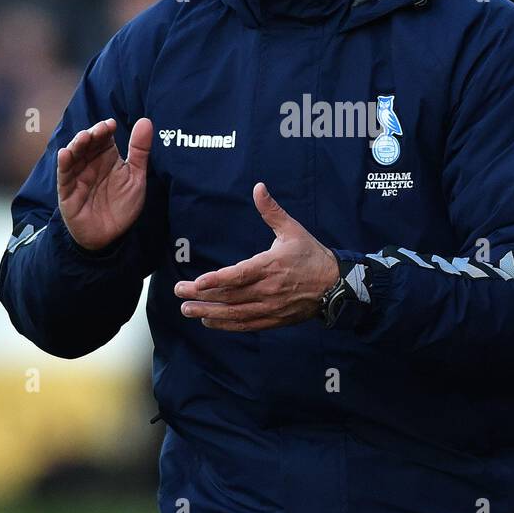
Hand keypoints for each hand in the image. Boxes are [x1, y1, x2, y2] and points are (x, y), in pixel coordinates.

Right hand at [57, 117, 152, 250]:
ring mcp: (77, 176)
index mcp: (106, 157)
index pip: (103, 137)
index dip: (105, 129)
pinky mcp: (68, 191)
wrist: (111, 236)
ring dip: (77, 145)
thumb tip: (145, 121)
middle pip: (87, 143)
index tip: (111, 125)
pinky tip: (65, 154)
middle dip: (92, 134)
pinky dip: (63, 164)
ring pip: (74, 155)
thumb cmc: (122, 205)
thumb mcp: (136, 177)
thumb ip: (140, 150)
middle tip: (101, 130)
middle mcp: (90, 163)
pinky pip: (64, 176)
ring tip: (84, 138)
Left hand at [175, 182, 338, 330]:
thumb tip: (258, 187)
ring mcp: (270, 307)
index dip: (217, 280)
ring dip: (208, 312)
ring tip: (186, 310)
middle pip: (230, 296)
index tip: (197, 282)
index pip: (239, 276)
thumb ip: (271, 211)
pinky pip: (245, 324)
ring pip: (234, 313)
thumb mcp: (292, 229)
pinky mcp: (273, 319)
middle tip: (179, 292)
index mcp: (271, 266)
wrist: (335, 285)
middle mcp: (268, 290)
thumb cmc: (311, 255)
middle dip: (202, 295)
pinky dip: (226, 325)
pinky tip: (208, 321)